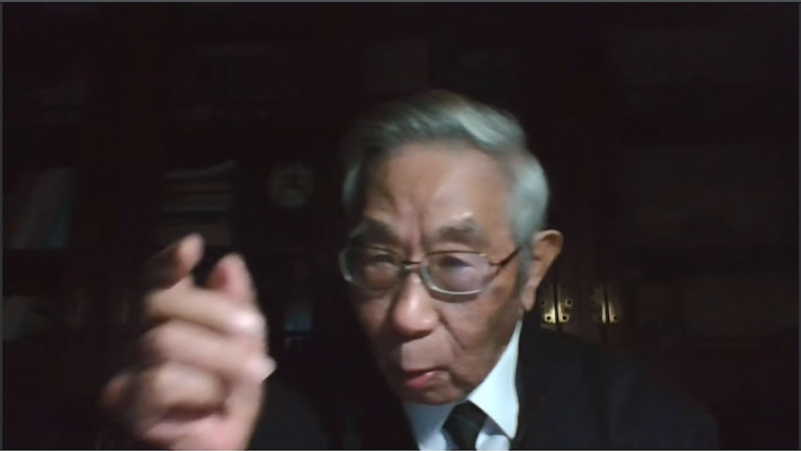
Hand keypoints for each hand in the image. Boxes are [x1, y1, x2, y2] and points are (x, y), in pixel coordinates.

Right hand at [101, 235, 274, 449]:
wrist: (217, 450)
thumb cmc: (228, 400)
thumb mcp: (247, 348)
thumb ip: (239, 305)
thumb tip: (229, 263)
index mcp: (166, 318)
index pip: (153, 279)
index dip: (168, 261)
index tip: (194, 246)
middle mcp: (137, 337)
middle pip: (160, 301)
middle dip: (216, 311)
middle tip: (253, 328)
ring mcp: (126, 370)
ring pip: (164, 340)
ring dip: (219, 356)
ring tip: (250, 373)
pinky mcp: (127, 405)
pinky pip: (160, 381)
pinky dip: (200, 389)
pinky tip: (214, 403)